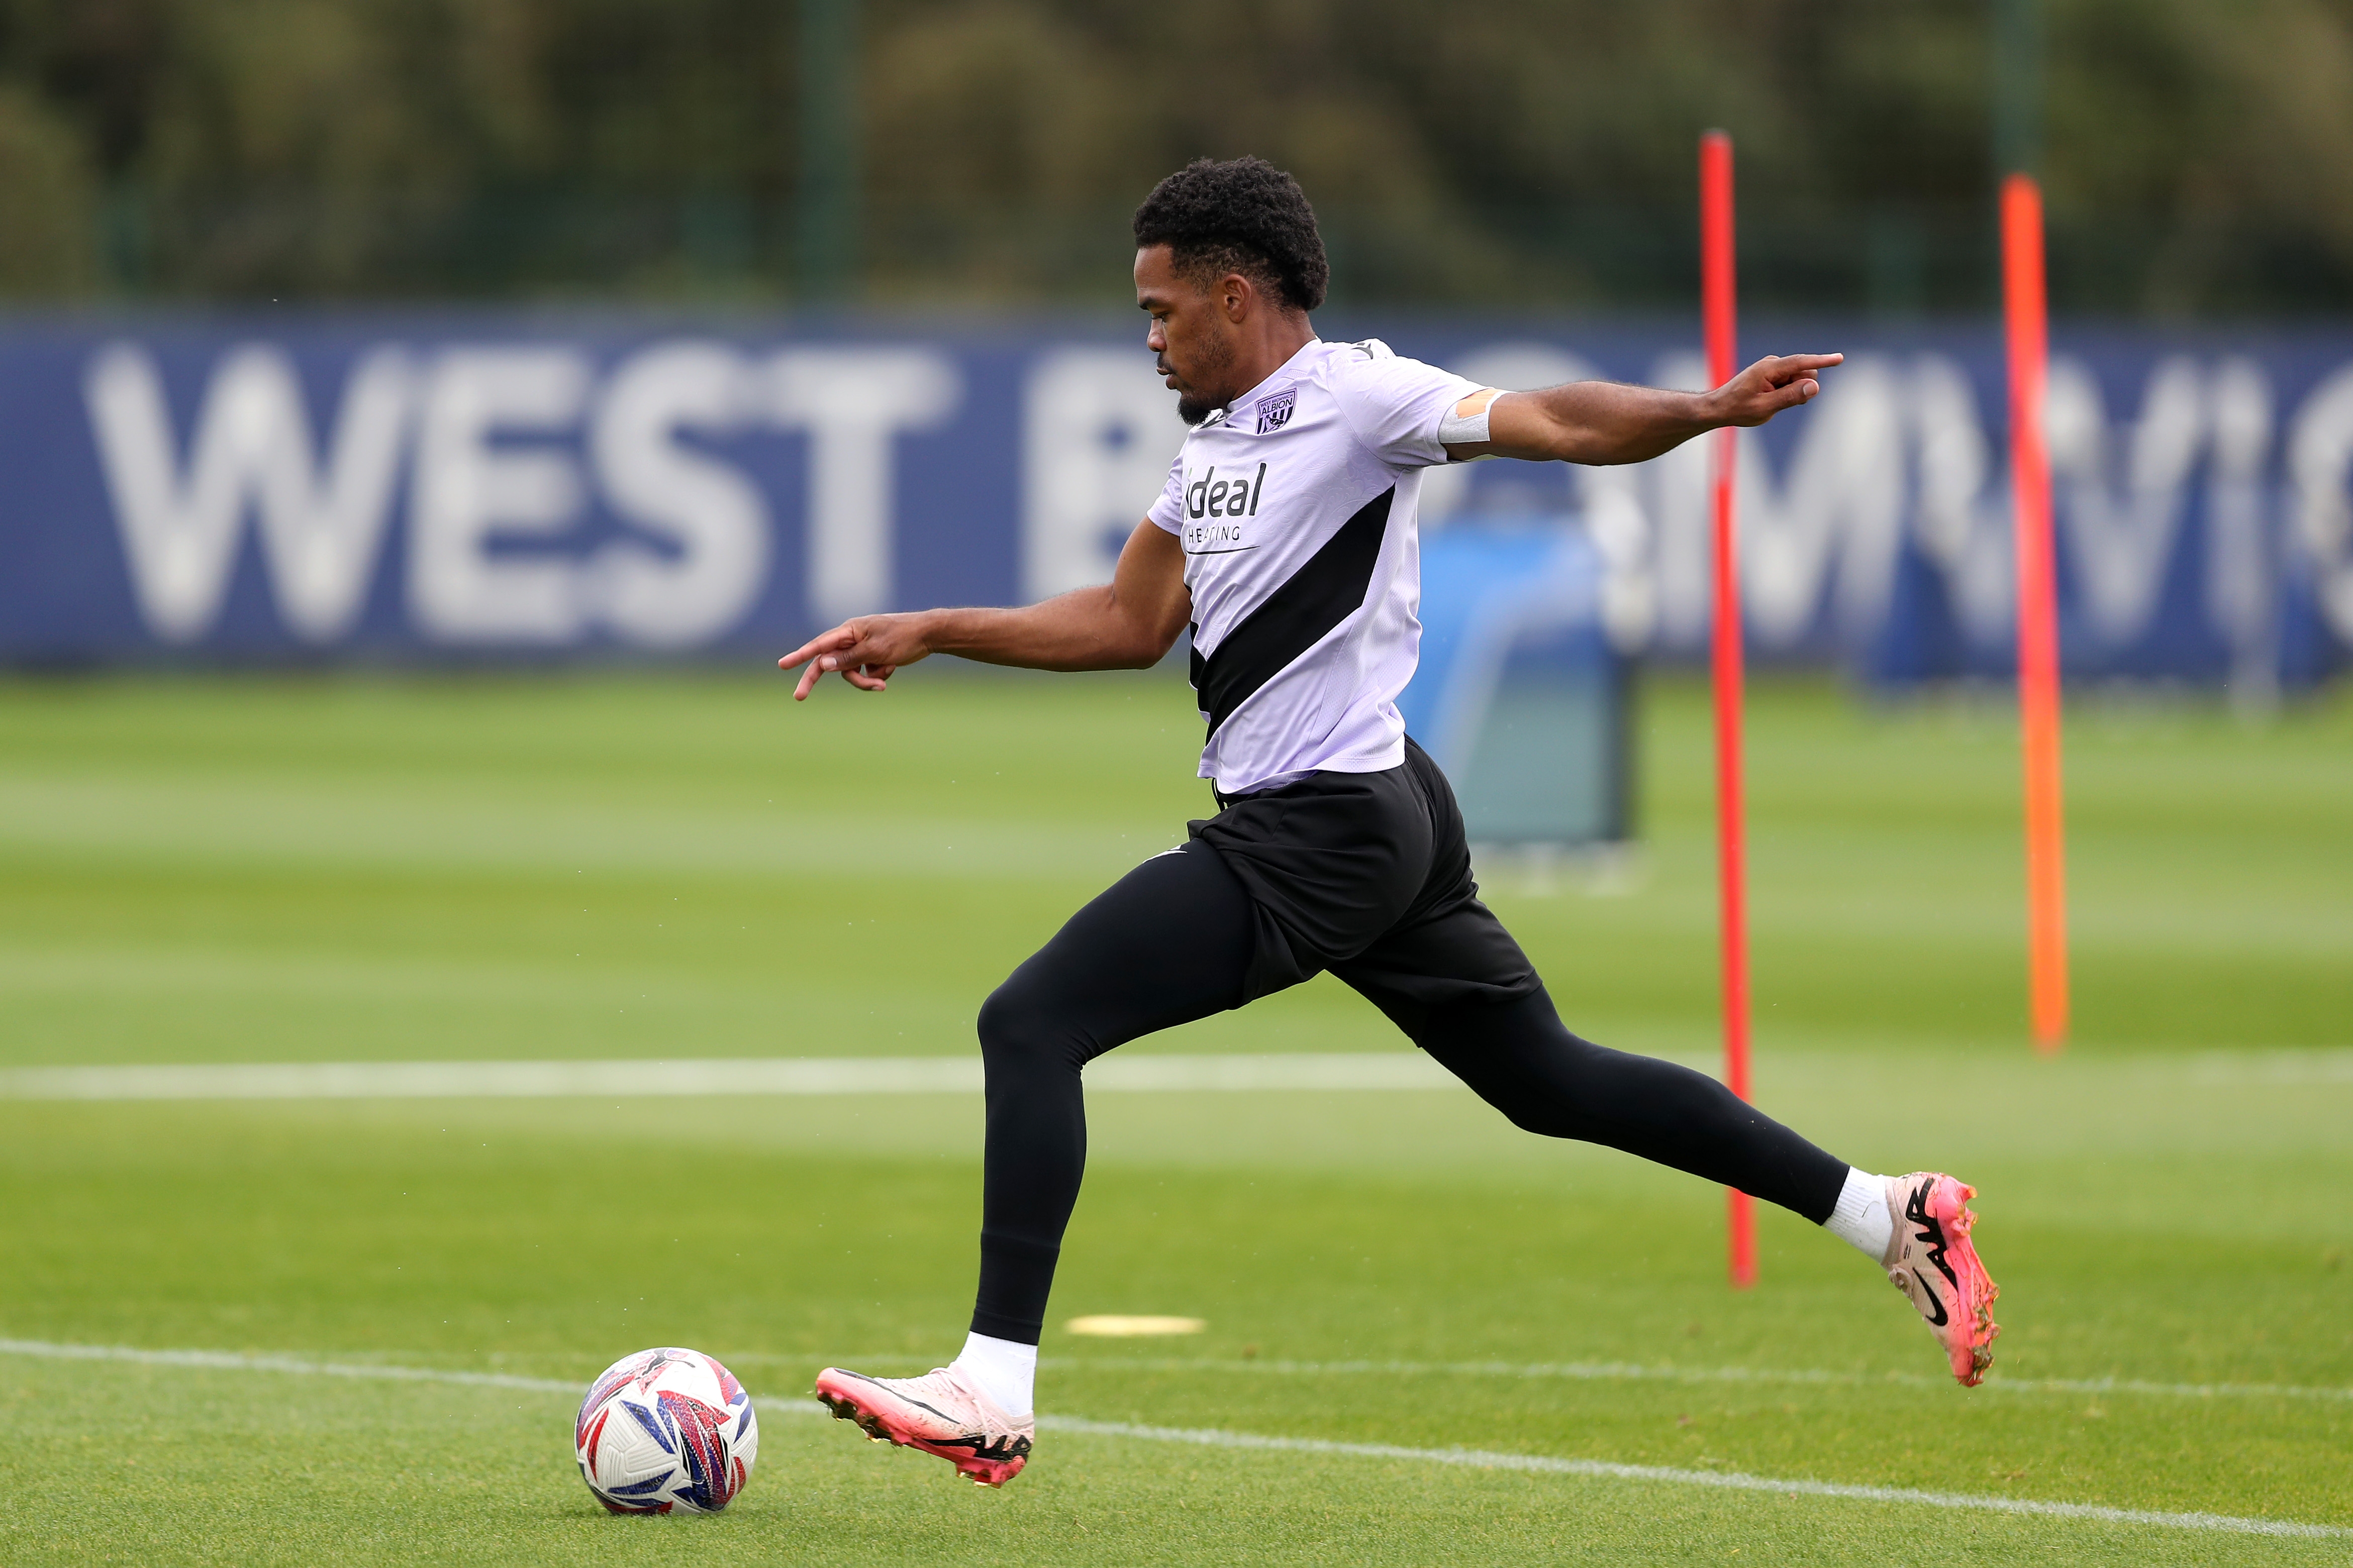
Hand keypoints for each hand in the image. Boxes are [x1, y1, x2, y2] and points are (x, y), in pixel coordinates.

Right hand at [776, 613, 933, 699]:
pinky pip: (866, 674)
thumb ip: (848, 658)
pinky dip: (878, 675)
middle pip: (828, 663)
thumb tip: (823, 663)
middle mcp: (851, 639)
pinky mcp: (871, 658)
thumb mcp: (874, 651)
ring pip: (850, 673)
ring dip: (866, 681)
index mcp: (849, 631)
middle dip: (818, 680)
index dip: (799, 655)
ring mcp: (861, 649)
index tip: (782, 664)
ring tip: (884, 682)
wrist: (928, 635)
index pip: (819, 645)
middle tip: (799, 697)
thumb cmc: (902, 638)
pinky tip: (893, 667)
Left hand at [1708, 353, 1842, 427]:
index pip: (1801, 362)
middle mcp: (1773, 364)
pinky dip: (1789, 392)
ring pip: (1800, 379)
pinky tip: (1772, 400)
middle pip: (1805, 373)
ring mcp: (1774, 368)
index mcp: (1769, 369)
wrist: (1719, 407)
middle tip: (1781, 404)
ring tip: (1773, 402)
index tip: (1839, 358)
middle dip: (1803, 388)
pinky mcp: (1774, 374)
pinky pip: (1792, 382)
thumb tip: (1814, 386)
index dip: (1822, 361)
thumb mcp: (1765, 408)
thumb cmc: (1738, 408)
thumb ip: (1790, 397)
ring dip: (1795, 392)